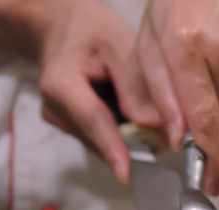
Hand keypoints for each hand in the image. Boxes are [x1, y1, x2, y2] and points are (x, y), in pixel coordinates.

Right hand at [34, 0, 160, 184]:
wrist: (60, 28)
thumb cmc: (89, 31)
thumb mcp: (118, 45)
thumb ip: (135, 86)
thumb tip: (154, 126)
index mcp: (60, 82)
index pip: (93, 120)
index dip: (114, 147)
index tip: (127, 173)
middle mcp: (54, 106)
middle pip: (99, 135)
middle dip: (132, 142)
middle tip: (165, 137)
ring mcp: (57, 119)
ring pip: (101, 139)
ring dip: (125, 134)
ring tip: (140, 108)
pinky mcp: (66, 125)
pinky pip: (98, 135)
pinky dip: (116, 128)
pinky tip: (121, 107)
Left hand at [135, 0, 218, 195]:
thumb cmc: (174, 2)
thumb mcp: (149, 44)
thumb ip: (161, 96)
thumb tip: (179, 139)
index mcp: (187, 48)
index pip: (206, 122)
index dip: (211, 161)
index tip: (212, 182)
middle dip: (212, 140)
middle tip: (196, 138)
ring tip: (204, 79)